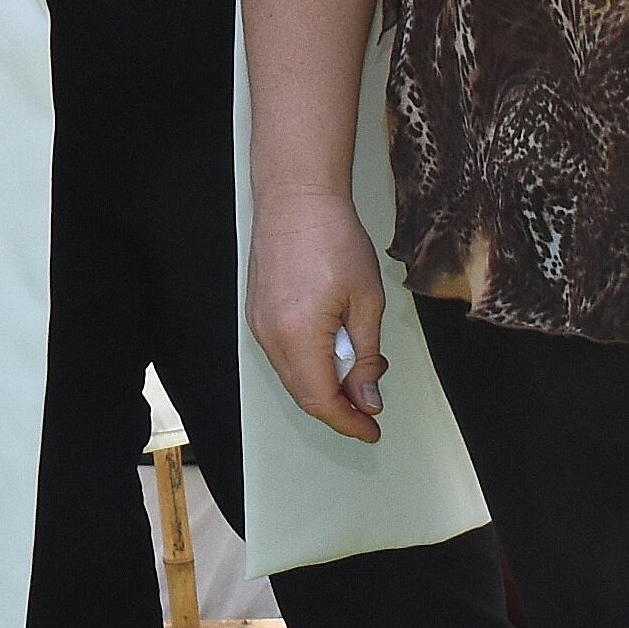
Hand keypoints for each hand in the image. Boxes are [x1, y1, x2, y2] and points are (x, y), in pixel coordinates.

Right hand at [248, 189, 389, 442]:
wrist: (296, 198)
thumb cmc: (334, 240)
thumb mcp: (367, 302)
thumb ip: (367, 357)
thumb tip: (367, 399)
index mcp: (298, 336)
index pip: (321, 399)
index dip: (348, 421)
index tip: (372, 430)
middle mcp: (270, 336)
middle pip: (303, 393)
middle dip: (339, 405)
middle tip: (371, 402)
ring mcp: (259, 324)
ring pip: (292, 374)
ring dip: (325, 381)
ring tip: (361, 363)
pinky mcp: (257, 312)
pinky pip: (283, 353)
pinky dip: (310, 361)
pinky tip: (335, 344)